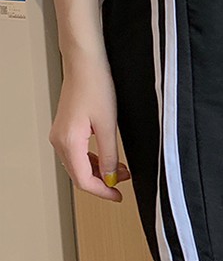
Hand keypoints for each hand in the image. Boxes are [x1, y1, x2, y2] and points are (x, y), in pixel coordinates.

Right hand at [50, 52, 129, 201]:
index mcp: (68, 142)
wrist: (85, 64)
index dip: (102, 191)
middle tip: (124, 183)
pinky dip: (93, 159)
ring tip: (121, 170)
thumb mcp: (108, 124)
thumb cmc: (96, 86)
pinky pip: (78, 153)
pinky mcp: (66, 128)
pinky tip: (109, 158)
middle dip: (102, 182)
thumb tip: (111, 176)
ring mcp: (60, 135)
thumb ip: (110, 154)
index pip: (83, 180)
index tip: (118, 196)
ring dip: (99, 170)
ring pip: (78, 164)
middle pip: (79, 175)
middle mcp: (59, 141)